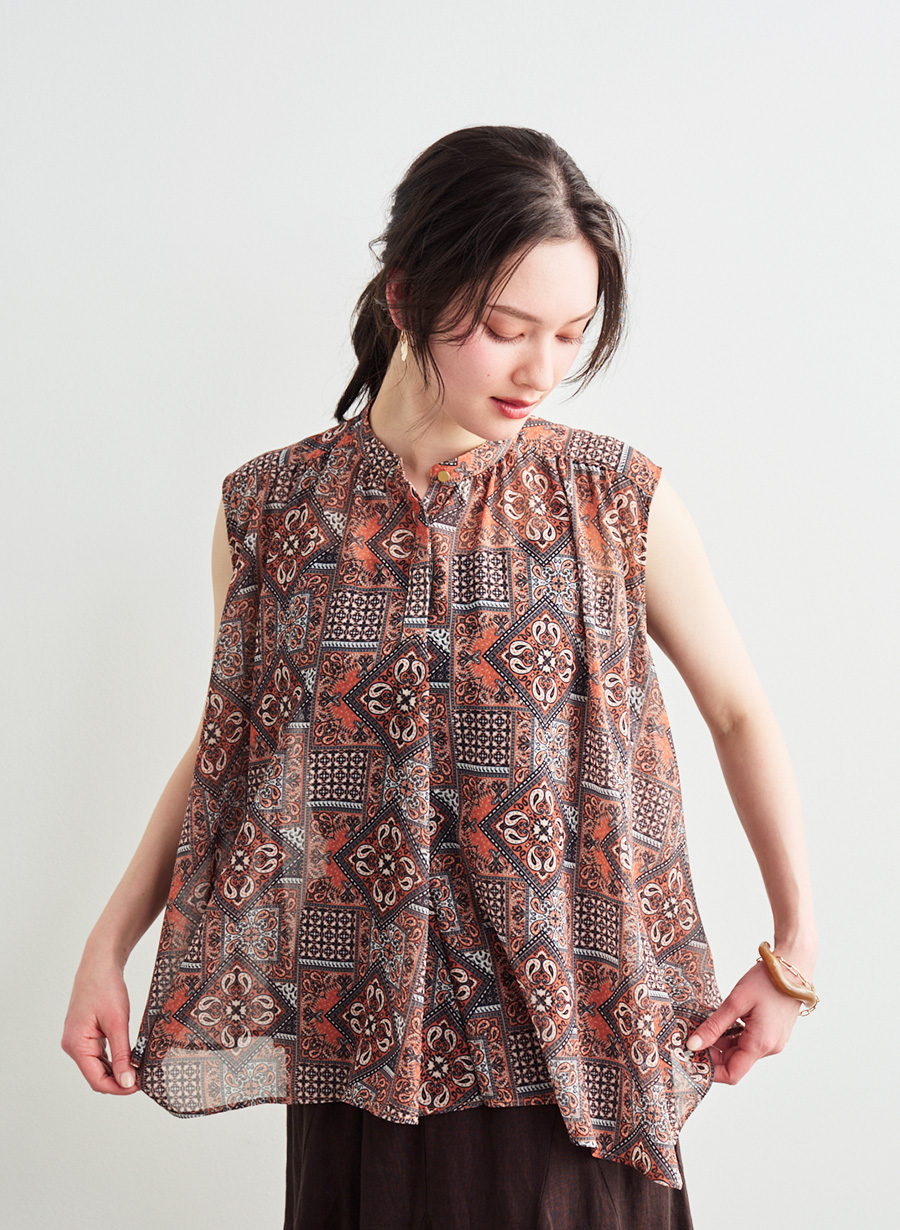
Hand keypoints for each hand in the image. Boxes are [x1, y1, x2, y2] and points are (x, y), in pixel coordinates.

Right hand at [61, 954, 138, 1094]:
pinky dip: (113, 1059)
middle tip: (143, 1077)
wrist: (100, 963)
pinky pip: (98, 1055)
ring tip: (139, 1068)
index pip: (96, 1080)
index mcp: (76, 1045)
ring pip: (98, 1066)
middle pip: (96, 1076)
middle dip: (119, 1080)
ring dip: (117, 1070)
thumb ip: (121, 1055)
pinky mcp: (85, 1034)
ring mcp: (77, 1040)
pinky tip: (129, 1057)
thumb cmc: (106, 987)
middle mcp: (73, 1046)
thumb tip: (127, 1082)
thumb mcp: (117, 1023)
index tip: (140, 1085)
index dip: (119, 1087)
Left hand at [684, 955, 809, 1083]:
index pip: (732, 1074)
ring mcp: (773, 1041)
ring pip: (741, 1051)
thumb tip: (694, 1045)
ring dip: (722, 1043)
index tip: (692, 1058)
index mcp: (761, 1043)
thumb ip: (714, 1026)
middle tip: (692, 1037)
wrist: (793, 968)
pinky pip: (749, 1042)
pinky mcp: (773, 1033)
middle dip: (712, 1053)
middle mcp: (769, 1048)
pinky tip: (721, 1022)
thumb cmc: (767, 981)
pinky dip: (733, 1036)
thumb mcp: (735, 1002)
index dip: (711, 1071)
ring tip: (704, 1027)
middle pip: (735, 1062)